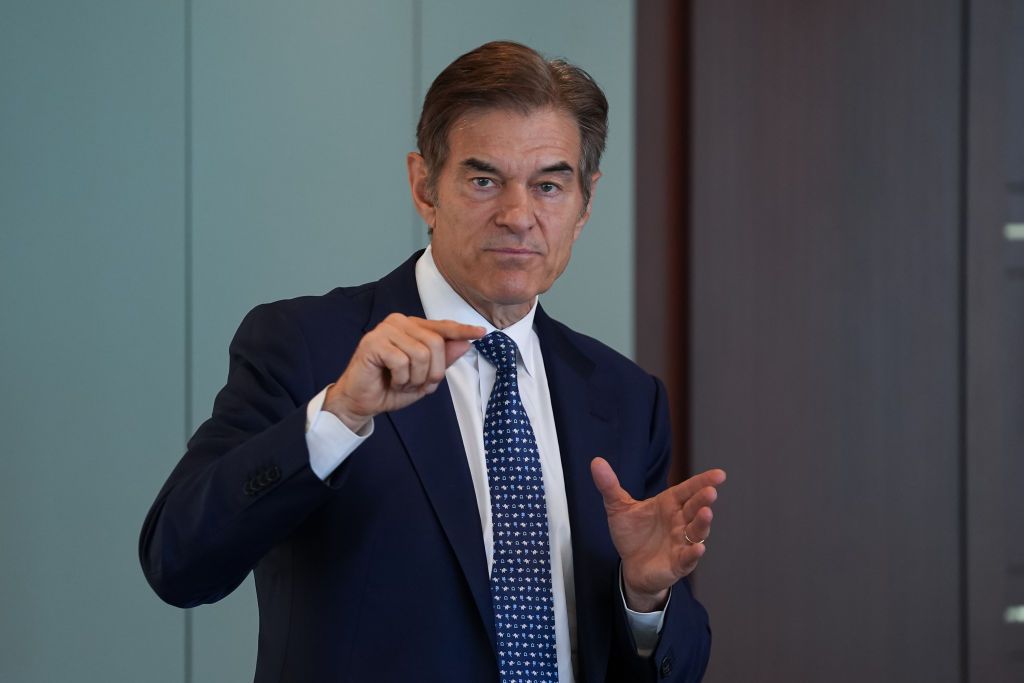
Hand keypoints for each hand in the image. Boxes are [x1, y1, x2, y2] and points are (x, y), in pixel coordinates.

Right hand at [324, 314, 484, 431]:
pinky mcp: (373, 342)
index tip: (481, 333)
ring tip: (401, 382)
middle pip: (436, 343)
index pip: (442, 327)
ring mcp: (385, 330)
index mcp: (412, 327)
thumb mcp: (424, 377)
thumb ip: (443, 360)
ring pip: (421, 353)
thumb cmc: (390, 387)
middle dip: (432, 372)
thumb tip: (465, 343)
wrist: (361, 402)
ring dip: (415, 378)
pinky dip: (401, 379)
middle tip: (417, 383)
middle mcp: (399, 322)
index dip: (462, 331)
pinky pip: (402, 361)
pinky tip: (391, 381)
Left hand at [591, 457, 725, 611]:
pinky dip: (693, 553)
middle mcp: (679, 521)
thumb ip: (609, 485)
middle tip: (710, 491)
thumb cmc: (632, 534)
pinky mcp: (678, 563)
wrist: (631, 565)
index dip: (703, 481)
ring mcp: (681, 542)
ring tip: (706, 513)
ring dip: (702, 523)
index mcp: (669, 504)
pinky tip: (698, 548)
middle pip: (694, 508)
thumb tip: (596, 462)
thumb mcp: (618, 508)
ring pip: (696, 531)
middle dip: (703, 499)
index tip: (719, 474)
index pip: (688, 490)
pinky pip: (688, 557)